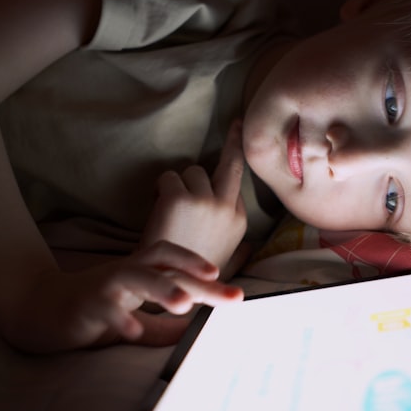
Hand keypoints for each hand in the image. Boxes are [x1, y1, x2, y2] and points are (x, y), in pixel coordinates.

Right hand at [2, 241, 243, 352]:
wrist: (41, 309)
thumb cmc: (95, 311)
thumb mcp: (136, 317)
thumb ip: (164, 325)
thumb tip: (198, 331)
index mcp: (141, 273)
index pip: (177, 265)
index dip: (205, 272)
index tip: (234, 290)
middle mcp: (127, 272)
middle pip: (165, 265)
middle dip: (197, 278)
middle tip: (228, 294)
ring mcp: (105, 286)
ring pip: (136, 276)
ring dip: (162, 288)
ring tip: (184, 303)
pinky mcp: (86, 304)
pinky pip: (105, 309)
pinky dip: (120, 318)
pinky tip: (134, 331)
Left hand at [143, 123, 249, 275]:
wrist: (165, 288)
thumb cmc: (191, 278)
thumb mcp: (226, 266)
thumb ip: (241, 252)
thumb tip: (252, 248)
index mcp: (239, 222)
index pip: (237, 185)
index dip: (229, 173)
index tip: (238, 150)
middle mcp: (226, 207)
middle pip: (232, 163)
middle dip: (236, 141)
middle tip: (237, 122)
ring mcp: (204, 201)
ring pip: (193, 170)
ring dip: (180, 183)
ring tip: (170, 207)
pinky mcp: (179, 198)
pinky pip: (169, 177)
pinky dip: (160, 188)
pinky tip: (157, 205)